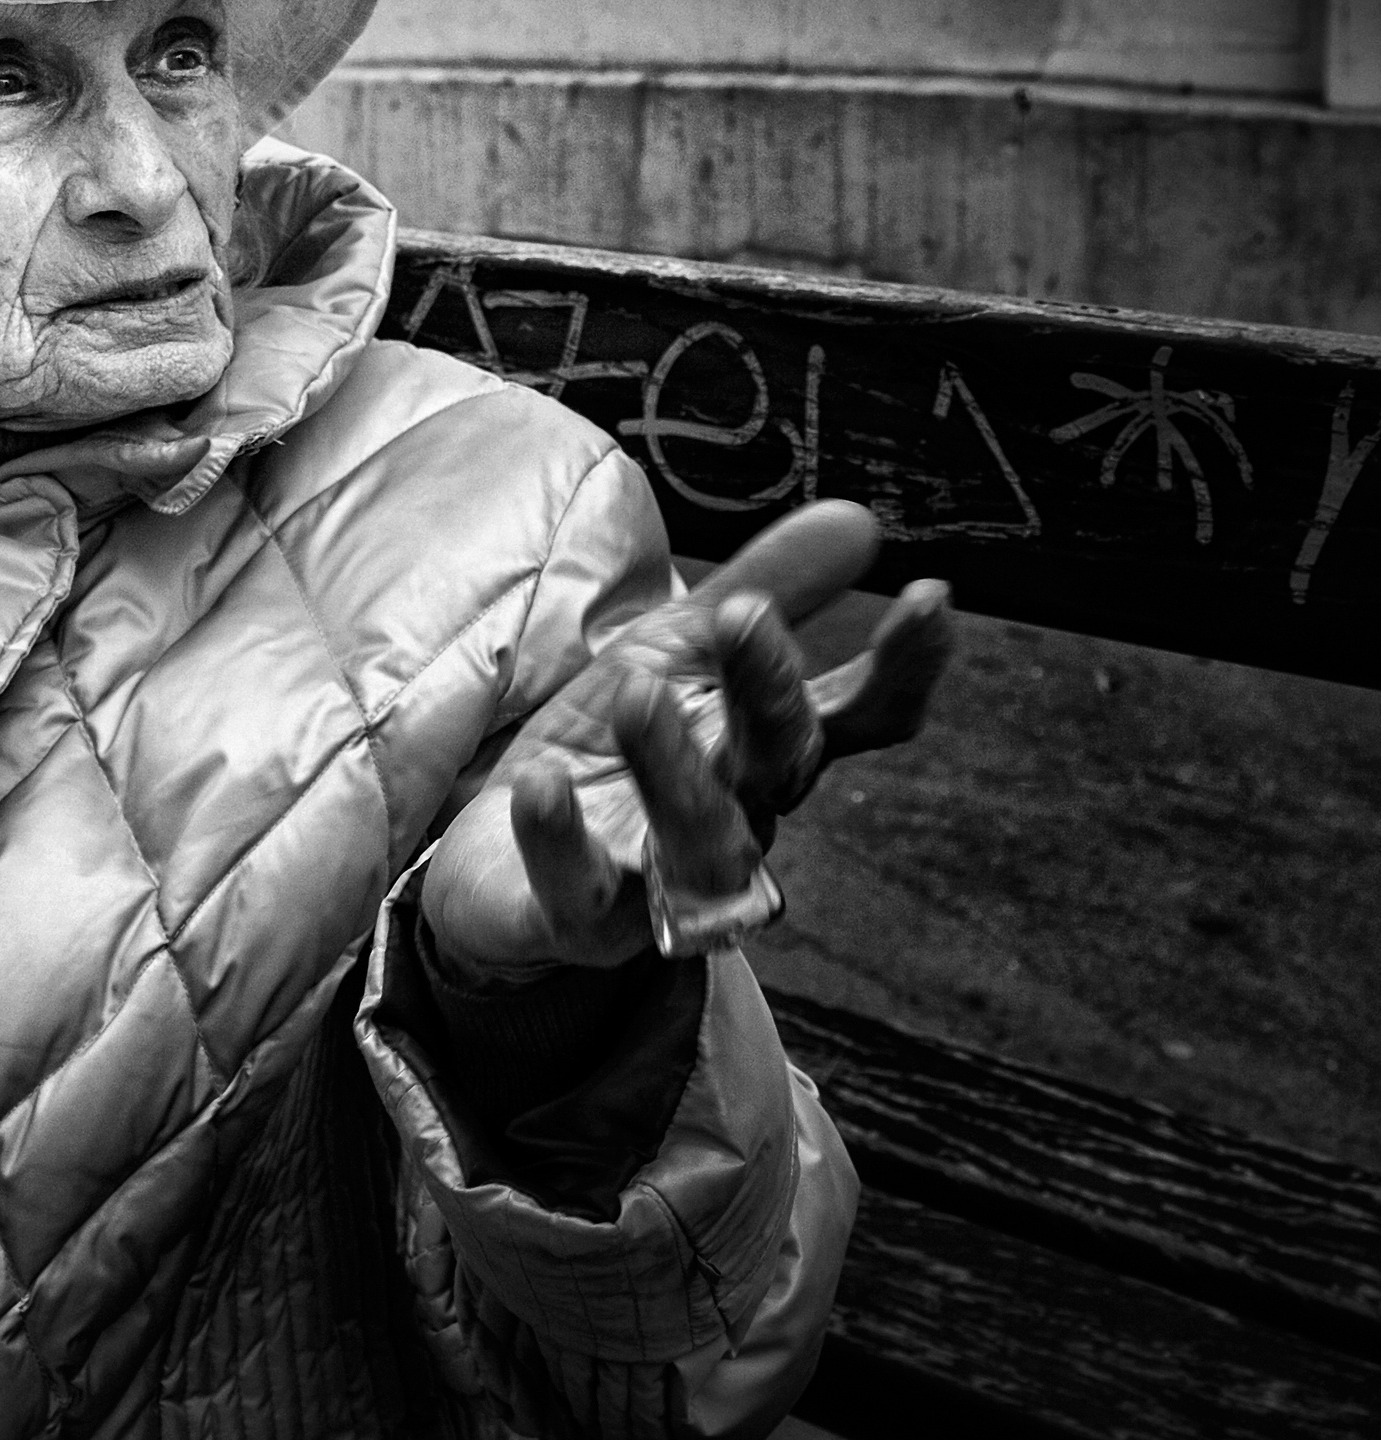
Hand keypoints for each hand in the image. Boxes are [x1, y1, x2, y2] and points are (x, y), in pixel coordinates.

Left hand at [423, 501, 953, 974]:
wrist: (509, 866)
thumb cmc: (612, 749)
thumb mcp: (675, 653)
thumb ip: (764, 590)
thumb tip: (861, 519)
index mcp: (768, 751)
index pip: (858, 717)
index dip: (902, 668)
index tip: (930, 596)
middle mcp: (737, 819)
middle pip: (778, 766)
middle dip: (769, 694)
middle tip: (742, 614)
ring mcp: (663, 882)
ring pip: (697, 841)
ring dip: (672, 768)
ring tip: (636, 693)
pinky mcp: (582, 920)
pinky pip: (581, 891)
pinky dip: (563, 840)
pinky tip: (544, 783)